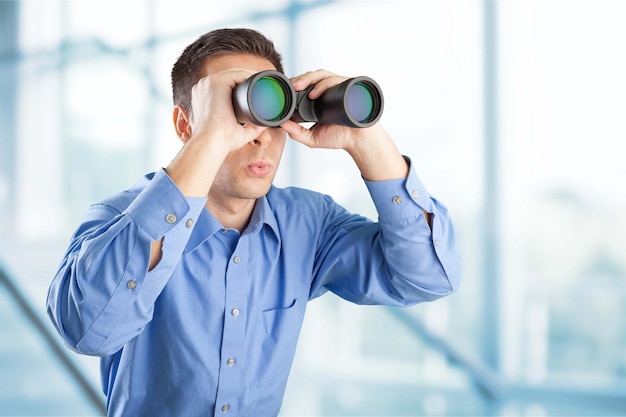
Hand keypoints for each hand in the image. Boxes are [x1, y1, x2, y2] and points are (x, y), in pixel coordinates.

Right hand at [185, 69, 268, 153]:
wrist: (211, 143)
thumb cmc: (221, 142)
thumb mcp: (238, 133)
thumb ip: (250, 128)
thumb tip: (263, 125)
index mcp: (206, 96)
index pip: (227, 85)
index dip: (244, 86)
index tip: (260, 92)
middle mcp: (205, 87)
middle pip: (232, 77)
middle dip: (250, 80)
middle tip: (268, 86)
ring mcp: (208, 83)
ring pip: (236, 74)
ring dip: (252, 76)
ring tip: (268, 83)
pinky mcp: (216, 82)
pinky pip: (237, 73)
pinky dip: (250, 75)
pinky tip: (262, 80)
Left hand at [281, 69, 406, 180]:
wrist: (359, 142)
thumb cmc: (339, 137)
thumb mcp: (312, 137)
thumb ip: (296, 133)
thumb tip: (282, 124)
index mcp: (320, 98)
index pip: (306, 84)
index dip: (295, 83)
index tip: (285, 90)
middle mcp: (329, 90)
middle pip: (313, 77)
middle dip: (300, 79)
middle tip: (291, 86)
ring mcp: (340, 88)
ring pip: (323, 75)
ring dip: (309, 78)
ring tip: (299, 87)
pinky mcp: (350, 88)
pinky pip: (337, 80)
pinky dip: (325, 84)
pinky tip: (315, 93)